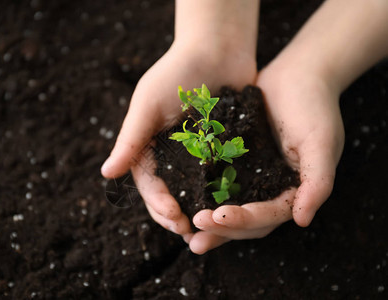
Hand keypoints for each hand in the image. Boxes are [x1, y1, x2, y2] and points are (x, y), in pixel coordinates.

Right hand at [101, 39, 256, 241]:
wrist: (217, 49)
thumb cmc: (176, 72)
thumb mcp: (148, 103)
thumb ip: (130, 139)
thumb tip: (106, 173)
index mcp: (149, 147)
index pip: (148, 183)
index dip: (158, 203)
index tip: (173, 217)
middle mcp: (171, 155)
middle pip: (170, 193)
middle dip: (175, 215)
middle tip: (189, 232)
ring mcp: (197, 155)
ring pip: (194, 192)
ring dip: (198, 213)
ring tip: (207, 231)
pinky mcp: (222, 150)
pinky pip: (220, 177)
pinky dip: (221, 195)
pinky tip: (230, 209)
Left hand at [188, 62, 343, 253]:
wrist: (298, 75)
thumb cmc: (314, 106)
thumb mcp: (321, 142)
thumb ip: (317, 181)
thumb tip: (302, 220)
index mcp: (294, 192)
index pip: (269, 216)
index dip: (244, 221)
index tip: (217, 216)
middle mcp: (273, 190)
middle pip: (248, 222)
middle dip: (221, 229)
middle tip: (192, 233)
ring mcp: (255, 178)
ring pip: (231, 208)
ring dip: (210, 223)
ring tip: (184, 231)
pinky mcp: (238, 163)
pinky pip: (220, 185)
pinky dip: (205, 196)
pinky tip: (183, 201)